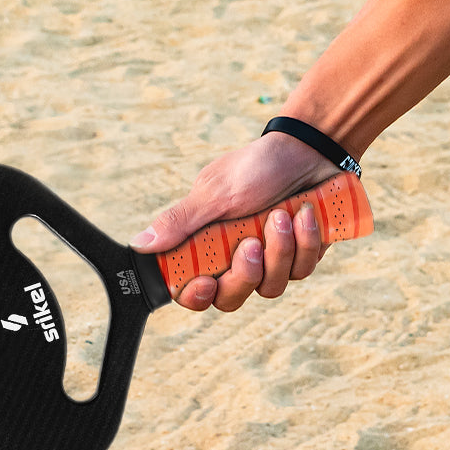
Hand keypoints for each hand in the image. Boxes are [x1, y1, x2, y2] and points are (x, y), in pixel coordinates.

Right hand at [130, 132, 341, 311]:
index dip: (195, 296)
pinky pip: (301, 269)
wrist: (310, 150)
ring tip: (282, 214)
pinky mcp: (299, 258)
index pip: (191, 289)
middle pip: (231, 299)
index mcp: (205, 245)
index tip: (206, 282)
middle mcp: (234, 259)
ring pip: (270, 287)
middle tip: (251, 243)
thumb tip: (139, 244)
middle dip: (244, 274)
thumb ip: (180, 222)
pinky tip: (304, 214)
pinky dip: (305, 241)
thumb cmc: (257, 168)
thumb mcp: (215, 193)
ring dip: (279, 250)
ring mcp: (269, 262)